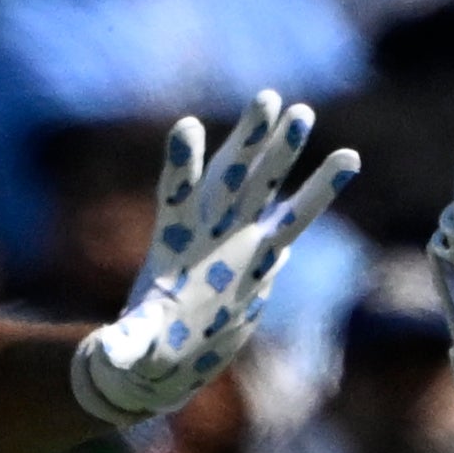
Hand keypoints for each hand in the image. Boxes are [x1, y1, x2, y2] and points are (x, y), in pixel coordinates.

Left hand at [73, 91, 356, 426]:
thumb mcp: (132, 348)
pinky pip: (294, 219)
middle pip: (230, 176)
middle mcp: (208, 232)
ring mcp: (237, 240)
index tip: (186, 127)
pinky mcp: (263, 256)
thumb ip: (124, 345)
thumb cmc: (146, 347)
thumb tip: (106, 356)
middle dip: (248, 139)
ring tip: (302, 111)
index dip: (182, 163)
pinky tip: (347, 158)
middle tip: (265, 97)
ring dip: (282, 151)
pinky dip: (318, 191)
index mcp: (172, 242)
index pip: (176, 193)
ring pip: (264, 188)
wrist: (172, 354)